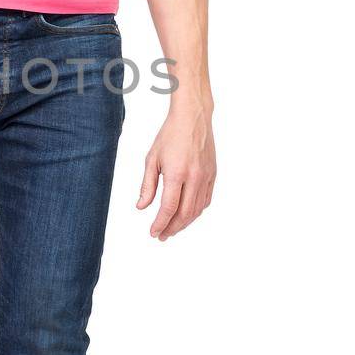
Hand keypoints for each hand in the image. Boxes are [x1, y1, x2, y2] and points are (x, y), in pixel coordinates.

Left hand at [136, 104, 216, 240]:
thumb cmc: (170, 136)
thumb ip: (147, 185)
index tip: (153, 232)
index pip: (169, 208)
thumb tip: (141, 207)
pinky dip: (196, 212)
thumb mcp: (152, 159)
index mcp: (177, 173)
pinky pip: (206, 200)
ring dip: (184, 223)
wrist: (193, 118)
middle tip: (161, 236)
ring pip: (197, 210)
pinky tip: (187, 215)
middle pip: (185, 213)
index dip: (161, 223)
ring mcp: (206, 177)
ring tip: (172, 229)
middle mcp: (195, 178)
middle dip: (172, 228)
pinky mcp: (213, 175)